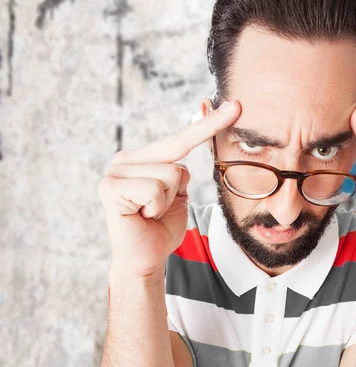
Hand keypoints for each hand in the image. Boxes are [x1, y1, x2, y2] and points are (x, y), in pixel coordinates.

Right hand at [98, 99, 240, 278]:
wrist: (145, 258)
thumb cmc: (161, 226)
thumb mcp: (178, 193)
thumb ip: (180, 171)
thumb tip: (190, 148)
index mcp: (142, 158)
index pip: (180, 139)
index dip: (209, 124)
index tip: (236, 107)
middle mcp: (124, 160)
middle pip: (177, 157)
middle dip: (177, 189)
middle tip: (156, 210)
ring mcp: (114, 172)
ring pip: (169, 173)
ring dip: (166, 200)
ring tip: (149, 213)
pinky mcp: (109, 188)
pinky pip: (154, 189)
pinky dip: (156, 207)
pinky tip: (141, 216)